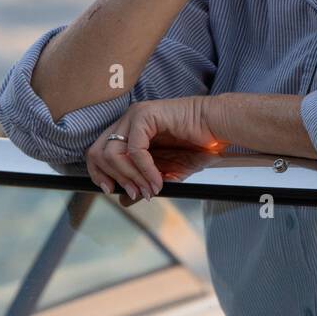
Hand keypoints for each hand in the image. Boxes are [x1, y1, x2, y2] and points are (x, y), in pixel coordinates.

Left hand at [86, 97, 226, 199]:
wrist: (218, 129)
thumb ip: (142, 183)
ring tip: (148, 190)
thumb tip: (122, 200)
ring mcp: (135, 116)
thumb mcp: (164, 172)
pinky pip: (135, 149)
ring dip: (130, 177)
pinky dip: (145, 170)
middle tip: (133, 193)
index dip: (98, 173)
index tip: (110, 191)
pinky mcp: (145, 115)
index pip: (97, 152)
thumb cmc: (196, 146)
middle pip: (98, 152)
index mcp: (128, 131)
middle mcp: (127, 121)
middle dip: (113, 178)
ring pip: (113, 152)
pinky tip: (158, 181)